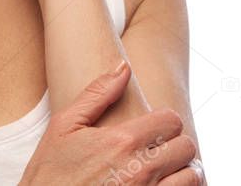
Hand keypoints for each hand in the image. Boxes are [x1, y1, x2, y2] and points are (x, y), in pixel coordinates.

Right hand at [19, 61, 204, 184]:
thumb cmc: (48, 174)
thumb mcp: (63, 127)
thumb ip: (97, 94)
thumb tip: (124, 67)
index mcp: (121, 142)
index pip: (171, 120)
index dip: (163, 121)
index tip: (151, 128)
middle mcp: (139, 171)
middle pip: (186, 147)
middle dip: (174, 144)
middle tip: (158, 148)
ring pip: (192, 176)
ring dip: (182, 171)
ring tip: (165, 170)